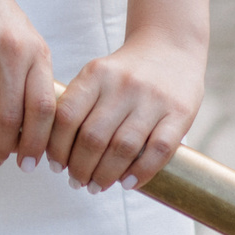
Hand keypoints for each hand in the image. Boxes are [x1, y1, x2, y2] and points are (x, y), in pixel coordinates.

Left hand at [47, 30, 205, 193]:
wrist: (171, 48)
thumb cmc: (125, 72)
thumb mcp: (97, 75)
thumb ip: (78, 103)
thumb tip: (54, 149)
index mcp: (96, 74)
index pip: (67, 116)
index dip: (57, 147)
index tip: (56, 165)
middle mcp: (123, 85)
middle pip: (93, 137)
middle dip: (80, 167)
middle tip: (76, 182)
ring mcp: (152, 99)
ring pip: (123, 147)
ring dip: (105, 175)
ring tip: (96, 186)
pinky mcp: (180, 112)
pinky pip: (159, 150)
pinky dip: (141, 172)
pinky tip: (127, 184)